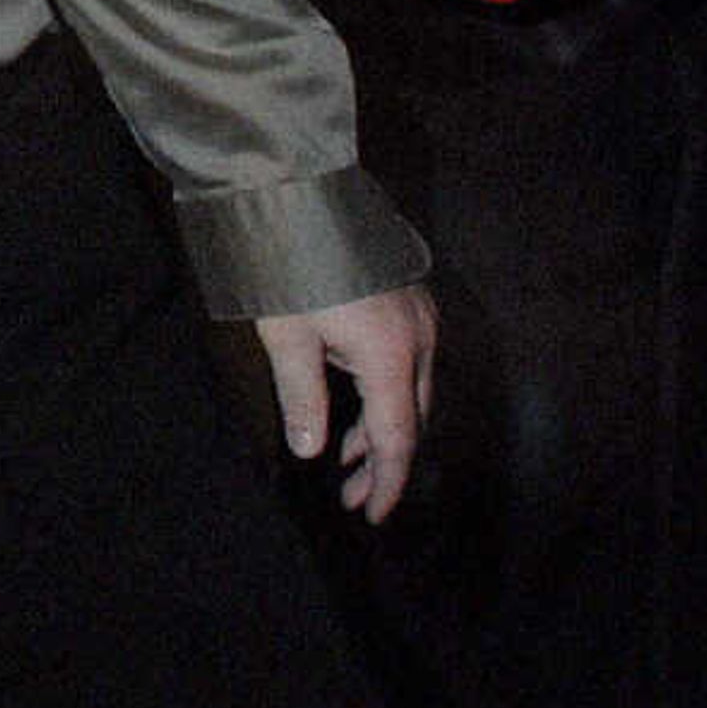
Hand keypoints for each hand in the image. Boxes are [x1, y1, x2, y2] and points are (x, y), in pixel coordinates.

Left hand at [253, 284, 435, 522]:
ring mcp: (420, 316)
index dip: (389, 481)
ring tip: (347, 462)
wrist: (302, 192)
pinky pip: (408, 363)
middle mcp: (420, 337)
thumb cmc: (289, 263)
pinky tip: (356, 408)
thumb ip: (301, 396)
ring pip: (411, 391)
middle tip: (353, 496)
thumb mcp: (286, 335)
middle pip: (413, 417)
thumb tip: (309, 452)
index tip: (374, 516)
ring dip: (383, 428)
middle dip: (385, 461)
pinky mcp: (409, 300)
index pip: (398, 436)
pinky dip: (385, 394)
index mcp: (393, 353)